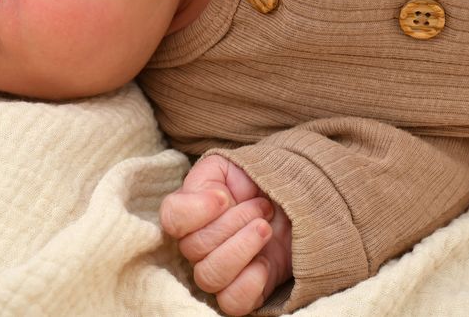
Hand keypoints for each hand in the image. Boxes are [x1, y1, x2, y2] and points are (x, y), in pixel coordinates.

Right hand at [160, 155, 292, 315]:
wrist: (297, 203)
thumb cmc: (261, 183)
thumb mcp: (232, 165)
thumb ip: (211, 174)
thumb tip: (212, 199)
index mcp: (190, 212)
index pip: (171, 218)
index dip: (196, 210)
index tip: (224, 197)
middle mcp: (197, 245)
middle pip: (194, 248)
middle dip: (234, 223)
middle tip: (262, 207)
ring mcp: (219, 271)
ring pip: (209, 277)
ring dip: (242, 249)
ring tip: (265, 228)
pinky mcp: (243, 293)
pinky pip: (231, 303)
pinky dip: (249, 283)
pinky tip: (264, 262)